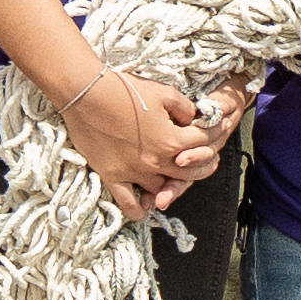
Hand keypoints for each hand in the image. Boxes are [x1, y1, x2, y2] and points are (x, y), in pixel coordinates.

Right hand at [49, 59, 233, 215]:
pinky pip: (128, 203)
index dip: (212, 133)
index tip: (215, 129)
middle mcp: (156, 161)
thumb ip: (185, 108)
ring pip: (161, 189)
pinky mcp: (113, 176)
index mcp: (171, 140)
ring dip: (170, 185)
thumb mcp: (164, 93)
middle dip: (202, 165)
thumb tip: (194, 119)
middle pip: (190, 172)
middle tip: (205, 160)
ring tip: (174, 178)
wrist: (86, 93)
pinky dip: (138, 210)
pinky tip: (145, 209)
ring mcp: (134, 172)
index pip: (202, 143)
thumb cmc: (124, 90)